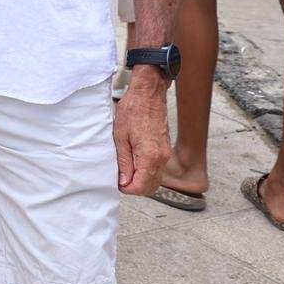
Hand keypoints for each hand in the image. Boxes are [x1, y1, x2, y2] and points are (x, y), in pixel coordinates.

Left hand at [112, 73, 170, 194]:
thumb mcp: (120, 138)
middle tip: (120, 179)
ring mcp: (166, 154)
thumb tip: (124, 182)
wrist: (148, 95)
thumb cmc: (132, 112)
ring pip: (156, 179)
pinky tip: (135, 165)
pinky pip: (158, 169)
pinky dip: (148, 173)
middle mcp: (162, 158)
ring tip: (126, 172)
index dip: (128, 189)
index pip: (141, 186)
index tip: (117, 183)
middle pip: (151, 187)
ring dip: (142, 181)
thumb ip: (124, 163)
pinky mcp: (165, 149)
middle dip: (135, 188)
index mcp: (150, 156)